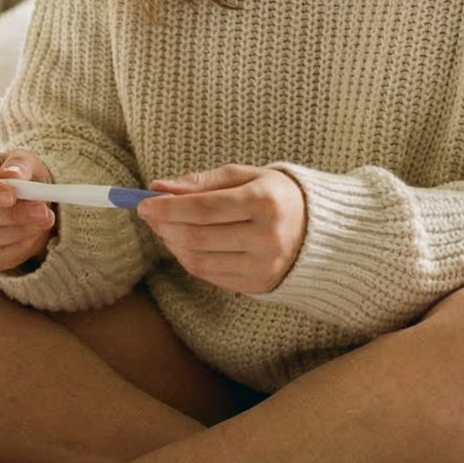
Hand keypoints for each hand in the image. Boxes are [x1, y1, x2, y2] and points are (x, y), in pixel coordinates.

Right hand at [0, 149, 55, 273]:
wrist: (21, 202)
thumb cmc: (17, 175)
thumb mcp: (24, 161)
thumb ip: (20, 164)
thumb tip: (12, 176)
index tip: (12, 196)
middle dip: (9, 215)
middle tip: (42, 211)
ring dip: (16, 232)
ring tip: (44, 220)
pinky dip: (15, 250)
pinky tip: (33, 236)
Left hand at [138, 164, 305, 294]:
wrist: (320, 232)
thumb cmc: (276, 196)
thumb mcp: (245, 177)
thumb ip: (202, 182)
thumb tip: (159, 187)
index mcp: (264, 202)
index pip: (202, 208)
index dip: (167, 208)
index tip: (143, 203)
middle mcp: (266, 237)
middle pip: (196, 237)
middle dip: (165, 226)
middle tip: (150, 214)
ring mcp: (263, 265)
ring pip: (198, 260)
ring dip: (173, 244)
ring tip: (167, 228)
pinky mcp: (258, 285)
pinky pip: (209, 275)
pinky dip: (189, 260)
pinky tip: (186, 244)